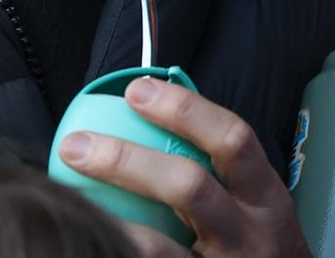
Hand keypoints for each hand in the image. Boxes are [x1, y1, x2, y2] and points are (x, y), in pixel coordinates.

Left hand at [59, 76, 310, 255]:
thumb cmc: (255, 243)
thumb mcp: (253, 203)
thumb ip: (214, 166)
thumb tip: (144, 113)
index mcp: (264, 195)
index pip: (232, 140)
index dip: (184, 110)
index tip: (136, 91)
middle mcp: (249, 233)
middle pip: (189, 188)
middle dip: (127, 161)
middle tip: (76, 145)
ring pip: (160, 247)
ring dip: (111, 221)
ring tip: (70, 203)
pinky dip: (120, 248)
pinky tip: (93, 237)